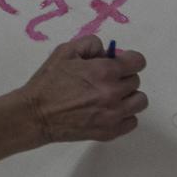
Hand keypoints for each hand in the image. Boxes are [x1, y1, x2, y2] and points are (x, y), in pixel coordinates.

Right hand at [17, 35, 147, 144]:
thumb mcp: (65, 51)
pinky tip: (108, 111)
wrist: (36, 114)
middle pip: (136, 80)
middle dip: (122, 77)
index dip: (128, 60)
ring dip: (128, 96)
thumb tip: (108, 52)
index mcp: (104, 71)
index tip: (119, 63)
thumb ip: (91, 44)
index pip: (138, 62)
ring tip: (111, 97)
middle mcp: (113, 93)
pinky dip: (124, 115)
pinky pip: (133, 121)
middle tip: (104, 80)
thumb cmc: (49, 81)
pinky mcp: (110, 132)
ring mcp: (113, 115)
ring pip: (139, 101)